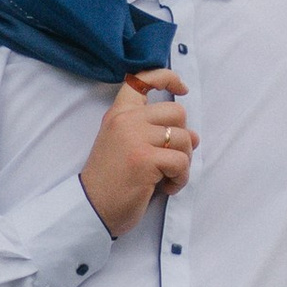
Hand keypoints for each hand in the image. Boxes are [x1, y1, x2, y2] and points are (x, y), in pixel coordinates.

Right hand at [81, 71, 197, 237]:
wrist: (92, 208)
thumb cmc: (112, 181)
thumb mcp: (123, 144)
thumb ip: (151, 132)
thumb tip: (194, 135)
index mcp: (119, 114)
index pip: (142, 80)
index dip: (168, 78)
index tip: (181, 89)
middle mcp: (126, 120)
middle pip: (177, 112)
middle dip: (183, 138)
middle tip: (171, 159)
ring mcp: (135, 138)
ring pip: (185, 138)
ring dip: (184, 163)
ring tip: (168, 178)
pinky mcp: (145, 159)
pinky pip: (182, 162)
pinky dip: (181, 179)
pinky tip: (167, 188)